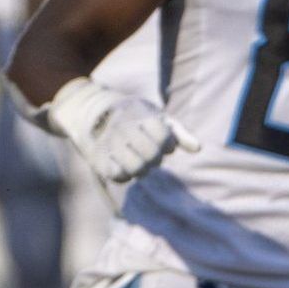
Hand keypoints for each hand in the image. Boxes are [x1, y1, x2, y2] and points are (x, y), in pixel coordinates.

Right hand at [44, 76, 198, 185]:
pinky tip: (123, 166)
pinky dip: (125, 175)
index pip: (164, 139)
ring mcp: (109, 143)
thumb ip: (178, 132)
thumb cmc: (133, 116)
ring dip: (142, 169)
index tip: (162, 141)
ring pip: (137, 169)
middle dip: (155, 159)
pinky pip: (118, 176)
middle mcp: (124, 128)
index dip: (167, 144)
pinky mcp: (97, 158)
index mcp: (140, 115)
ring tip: (138, 162)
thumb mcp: (156, 117)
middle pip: (152, 156)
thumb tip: (198, 148)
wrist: (90, 110)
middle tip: (150, 155)